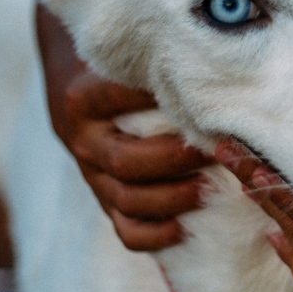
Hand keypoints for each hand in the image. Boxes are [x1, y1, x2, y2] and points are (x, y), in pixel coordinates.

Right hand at [35, 3, 213, 250]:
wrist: (75, 83)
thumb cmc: (119, 65)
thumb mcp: (125, 56)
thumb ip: (156, 61)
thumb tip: (217, 62)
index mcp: (83, 100)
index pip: (116, 102)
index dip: (158, 103)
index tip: (202, 102)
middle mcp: (82, 139)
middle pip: (126, 161)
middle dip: (176, 160)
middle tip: (218, 152)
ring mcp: (90, 173)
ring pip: (125, 198)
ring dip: (171, 199)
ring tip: (211, 190)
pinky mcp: (102, 197)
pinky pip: (122, 229)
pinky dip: (152, 235)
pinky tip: (183, 229)